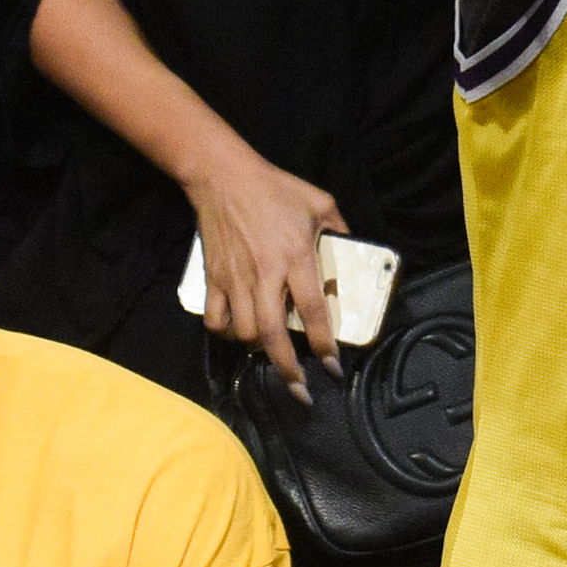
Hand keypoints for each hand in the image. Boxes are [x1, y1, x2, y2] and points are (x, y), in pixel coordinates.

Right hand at [187, 154, 347, 401]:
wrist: (222, 176)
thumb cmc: (274, 187)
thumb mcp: (320, 202)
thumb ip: (340, 229)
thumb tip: (353, 254)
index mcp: (296, 256)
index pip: (314, 312)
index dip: (324, 345)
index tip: (333, 368)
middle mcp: (266, 274)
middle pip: (275, 335)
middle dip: (288, 370)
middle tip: (300, 390)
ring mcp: (236, 278)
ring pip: (245, 333)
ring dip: (259, 352)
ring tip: (271, 357)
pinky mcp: (214, 277)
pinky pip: (215, 318)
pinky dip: (226, 334)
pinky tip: (237, 334)